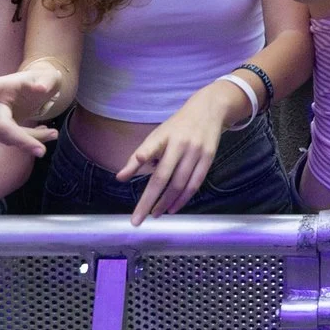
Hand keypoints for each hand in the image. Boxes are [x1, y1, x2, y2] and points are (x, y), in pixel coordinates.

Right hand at [0, 61, 66, 153]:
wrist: (40, 88)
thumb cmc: (43, 81)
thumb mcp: (50, 78)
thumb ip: (47, 81)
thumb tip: (41, 89)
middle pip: (1, 126)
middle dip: (22, 139)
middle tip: (42, 151)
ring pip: (8, 137)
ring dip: (31, 140)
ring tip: (52, 133)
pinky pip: (10, 140)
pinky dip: (28, 141)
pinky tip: (44, 134)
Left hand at [116, 77, 249, 223]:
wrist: (209, 110)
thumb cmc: (177, 127)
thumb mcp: (158, 135)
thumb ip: (140, 156)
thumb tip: (120, 177)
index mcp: (164, 136)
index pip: (151, 146)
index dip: (143, 154)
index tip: (132, 166)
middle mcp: (180, 144)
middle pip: (163, 176)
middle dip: (149, 200)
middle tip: (137, 219)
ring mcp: (196, 152)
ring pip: (179, 184)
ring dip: (166, 203)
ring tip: (154, 215)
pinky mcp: (208, 158)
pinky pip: (194, 184)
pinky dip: (183, 199)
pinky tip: (173, 208)